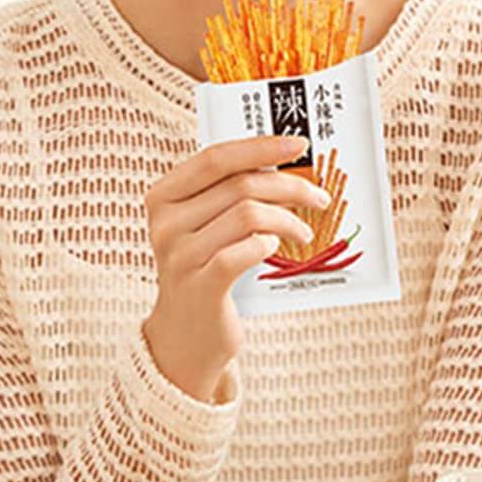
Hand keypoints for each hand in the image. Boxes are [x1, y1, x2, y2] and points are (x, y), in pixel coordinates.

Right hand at [141, 133, 330, 400]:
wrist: (185, 336)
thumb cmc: (204, 269)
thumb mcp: (203, 226)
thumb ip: (228, 193)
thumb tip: (283, 163)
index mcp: (163, 197)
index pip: (215, 158)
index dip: (260, 146)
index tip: (298, 145)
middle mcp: (165, 223)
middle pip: (240, 185)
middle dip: (289, 186)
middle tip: (319, 196)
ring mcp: (179, 256)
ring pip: (249, 215)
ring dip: (288, 220)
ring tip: (303, 232)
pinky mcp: (201, 287)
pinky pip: (245, 251)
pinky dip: (268, 245)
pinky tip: (276, 250)